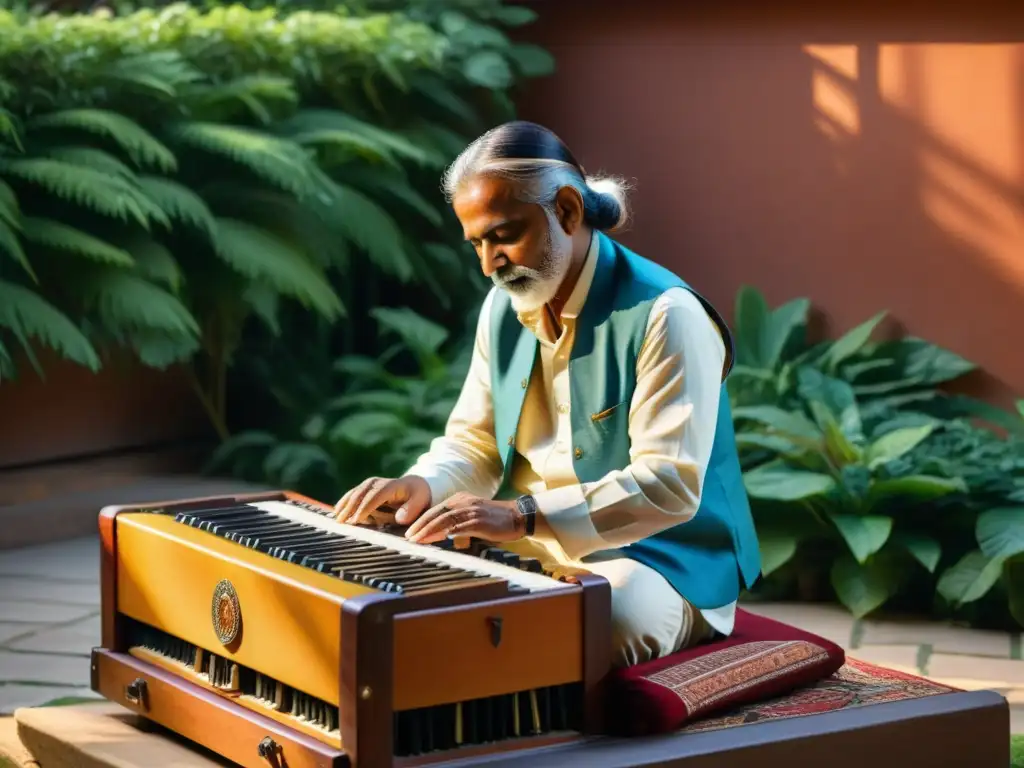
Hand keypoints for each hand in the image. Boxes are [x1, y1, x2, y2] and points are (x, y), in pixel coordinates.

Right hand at [333, 476, 430, 525]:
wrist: (414, 485)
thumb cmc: (418, 495)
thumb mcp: (420, 501)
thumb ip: (412, 509)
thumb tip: (400, 518)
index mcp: (390, 485)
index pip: (375, 497)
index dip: (365, 508)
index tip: (356, 520)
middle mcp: (377, 483)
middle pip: (360, 494)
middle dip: (350, 508)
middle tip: (341, 522)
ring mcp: (369, 484)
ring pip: (353, 493)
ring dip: (344, 505)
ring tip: (336, 519)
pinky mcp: (365, 488)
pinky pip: (352, 495)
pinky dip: (344, 502)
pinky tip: (336, 512)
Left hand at [404, 492, 523, 544]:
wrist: (518, 516)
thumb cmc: (494, 520)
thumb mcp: (472, 517)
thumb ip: (456, 523)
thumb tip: (439, 535)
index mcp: (460, 499)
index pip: (436, 510)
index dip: (421, 521)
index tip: (410, 533)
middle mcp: (464, 502)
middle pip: (437, 513)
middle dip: (420, 526)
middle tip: (409, 538)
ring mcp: (472, 511)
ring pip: (445, 520)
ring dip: (429, 531)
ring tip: (419, 540)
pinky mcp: (480, 521)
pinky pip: (461, 526)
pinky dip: (449, 532)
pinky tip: (440, 539)